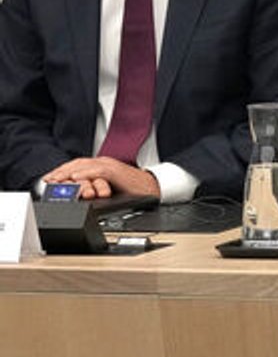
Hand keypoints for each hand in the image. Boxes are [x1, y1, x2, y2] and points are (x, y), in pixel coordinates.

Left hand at [42, 157, 159, 200]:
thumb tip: (76, 194)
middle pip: (77, 164)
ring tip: (57, 180)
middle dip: (61, 172)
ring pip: (85, 166)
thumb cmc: (131, 189)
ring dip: (69, 173)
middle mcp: (103, 163)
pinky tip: (76, 179)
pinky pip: (98, 171)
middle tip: (48, 180)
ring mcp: (109, 165)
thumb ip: (93, 187)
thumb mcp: (107, 188)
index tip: (48, 180)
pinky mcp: (116, 171)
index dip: (61, 172)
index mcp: (100, 166)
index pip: (76, 166)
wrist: (151, 188)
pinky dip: (86, 174)